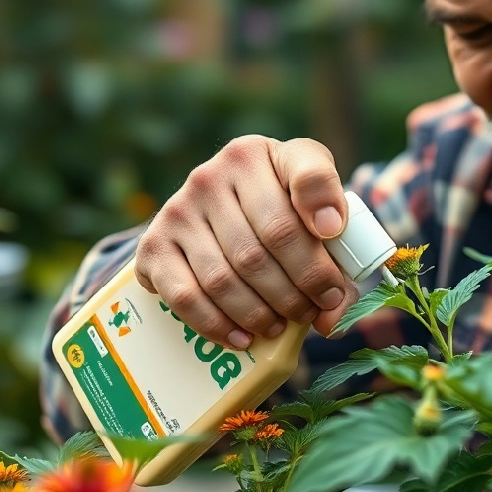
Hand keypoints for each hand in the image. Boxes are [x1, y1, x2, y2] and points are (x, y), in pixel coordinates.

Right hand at [133, 136, 359, 348]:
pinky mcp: (153, 245)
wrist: (211, 215)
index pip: (305, 178)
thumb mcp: (309, 205)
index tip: (334, 236)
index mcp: (258, 154)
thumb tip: (333, 313)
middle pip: (271, 240)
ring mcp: (179, 209)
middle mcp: (213, 173)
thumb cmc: (276, 210)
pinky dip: (217, 324)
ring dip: (261, 311)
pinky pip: (186, 295)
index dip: (325, 211)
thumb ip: (337, 250)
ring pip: (228, 275)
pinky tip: (241, 338)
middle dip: (302, 285)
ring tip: (280, 326)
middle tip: (314, 309)